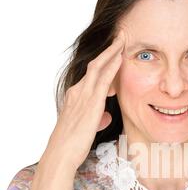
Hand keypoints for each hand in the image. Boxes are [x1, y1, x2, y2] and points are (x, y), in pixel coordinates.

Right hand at [43, 31, 124, 171]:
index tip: (114, 51)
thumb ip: (97, 118)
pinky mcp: (90, 104)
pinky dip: (112, 67)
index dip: (104, 61)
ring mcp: (83, 96)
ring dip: (112, 52)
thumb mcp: (87, 127)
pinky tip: (121, 58)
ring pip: (99, 67)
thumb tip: (106, 116)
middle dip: (109, 49)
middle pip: (95, 64)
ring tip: (123, 40)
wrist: (62, 153)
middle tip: (120, 36)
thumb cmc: (72, 143)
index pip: (92, 74)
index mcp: (76, 96)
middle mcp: (78, 92)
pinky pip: (103, 80)